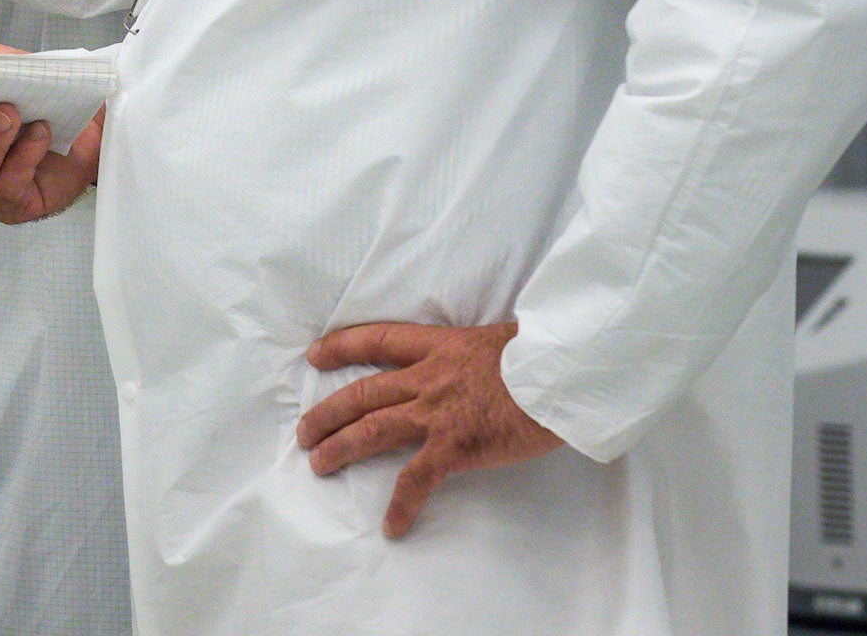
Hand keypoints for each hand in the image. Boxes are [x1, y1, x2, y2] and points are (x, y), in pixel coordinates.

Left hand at [297, 320, 562, 538]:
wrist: (562, 373)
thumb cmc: (542, 356)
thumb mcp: (499, 341)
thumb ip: (474, 355)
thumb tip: (478, 363)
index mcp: (438, 345)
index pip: (378, 339)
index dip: (342, 346)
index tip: (315, 356)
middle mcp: (427, 377)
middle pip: (361, 393)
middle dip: (327, 413)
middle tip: (304, 432)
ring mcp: (437, 412)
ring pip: (372, 429)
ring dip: (340, 448)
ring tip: (319, 465)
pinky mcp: (454, 446)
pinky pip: (417, 479)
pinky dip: (402, 504)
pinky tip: (392, 526)